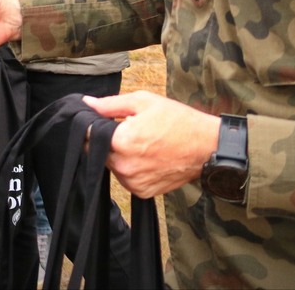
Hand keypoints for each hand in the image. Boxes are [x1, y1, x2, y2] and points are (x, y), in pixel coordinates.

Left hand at [83, 92, 219, 198]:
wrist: (206, 147)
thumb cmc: (178, 121)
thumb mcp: (144, 101)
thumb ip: (110, 104)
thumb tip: (87, 103)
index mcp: (121, 141)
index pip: (88, 135)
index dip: (93, 126)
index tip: (103, 121)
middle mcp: (124, 165)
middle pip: (98, 151)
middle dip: (107, 140)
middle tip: (128, 130)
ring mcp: (133, 181)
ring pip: (111, 165)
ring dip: (118, 155)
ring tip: (141, 143)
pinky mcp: (143, 192)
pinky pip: (126, 178)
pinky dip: (131, 168)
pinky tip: (146, 157)